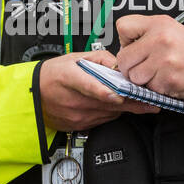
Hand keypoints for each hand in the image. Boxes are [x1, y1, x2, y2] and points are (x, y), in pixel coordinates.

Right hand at [38, 50, 157, 130]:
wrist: (32, 97)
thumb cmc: (52, 75)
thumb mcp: (73, 58)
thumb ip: (99, 58)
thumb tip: (118, 63)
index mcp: (70, 78)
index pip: (89, 86)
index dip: (106, 92)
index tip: (121, 94)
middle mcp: (74, 99)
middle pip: (108, 103)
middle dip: (132, 103)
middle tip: (151, 102)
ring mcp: (77, 114)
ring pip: (110, 112)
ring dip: (124, 107)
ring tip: (140, 102)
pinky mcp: (80, 125)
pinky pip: (103, 119)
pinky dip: (112, 112)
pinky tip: (116, 106)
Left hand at [114, 15, 183, 102]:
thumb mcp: (170, 29)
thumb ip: (145, 33)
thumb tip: (123, 46)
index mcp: (159, 24)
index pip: (123, 26)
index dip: (126, 40)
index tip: (134, 46)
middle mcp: (161, 39)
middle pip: (123, 57)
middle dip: (131, 66)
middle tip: (146, 65)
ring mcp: (164, 61)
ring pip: (134, 76)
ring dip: (143, 79)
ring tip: (159, 72)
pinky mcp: (168, 80)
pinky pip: (148, 88)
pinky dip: (156, 88)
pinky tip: (167, 80)